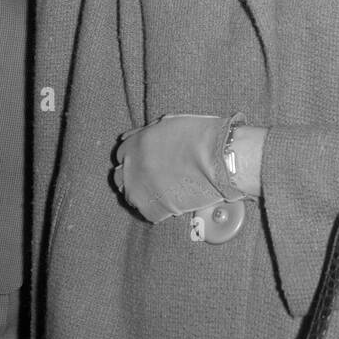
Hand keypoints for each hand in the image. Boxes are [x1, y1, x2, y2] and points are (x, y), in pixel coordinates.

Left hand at [113, 114, 246, 223]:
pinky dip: (159, 210)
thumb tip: (137, 140)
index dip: (135, 159)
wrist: (218, 157)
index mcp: (135, 144)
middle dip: (133, 177)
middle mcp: (131, 167)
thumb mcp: (168, 125)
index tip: (145, 163)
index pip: (121, 155)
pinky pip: (148, 214)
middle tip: (152, 178)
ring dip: (144, 194)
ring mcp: (140, 189)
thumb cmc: (201, 136)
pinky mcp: (153, 209)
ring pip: (132, 197)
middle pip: (120, 177)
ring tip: (164, 191)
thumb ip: (147, 134)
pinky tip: (172, 202)